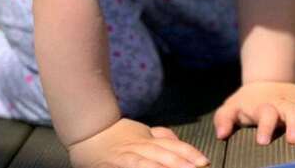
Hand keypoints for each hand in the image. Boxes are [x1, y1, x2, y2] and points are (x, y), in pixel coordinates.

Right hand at [67, 118, 209, 167]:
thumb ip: (160, 136)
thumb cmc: (117, 135)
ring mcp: (130, 155)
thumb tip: (178, 142)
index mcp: (150, 138)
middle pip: (167, 154)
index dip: (190, 152)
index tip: (205, 161)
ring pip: (152, 162)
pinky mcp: (117, 164)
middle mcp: (142, 145)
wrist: (89, 131)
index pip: (174, 145)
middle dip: (185, 163)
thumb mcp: (141, 132)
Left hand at [213, 81, 294, 144]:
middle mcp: (284, 104)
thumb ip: (224, 119)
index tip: (264, 140)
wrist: (264, 85)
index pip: (266, 114)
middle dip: (294, 125)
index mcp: (265, 106)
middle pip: (291, 112)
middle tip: (294, 139)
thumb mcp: (232, 108)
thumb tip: (221, 134)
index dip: (266, 126)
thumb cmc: (247, 103)